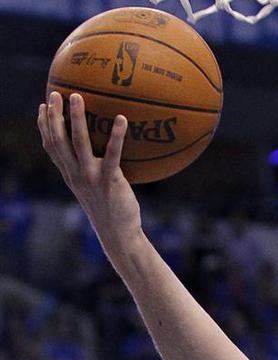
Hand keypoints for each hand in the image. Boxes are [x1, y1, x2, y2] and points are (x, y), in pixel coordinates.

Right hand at [38, 92, 141, 246]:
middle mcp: (75, 174)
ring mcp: (90, 177)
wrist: (118, 234)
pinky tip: (122, 119)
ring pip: (79, 143)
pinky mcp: (109, 181)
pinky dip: (116, 135)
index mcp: (69, 175)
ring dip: (76, 118)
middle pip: (58, 140)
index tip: (43, 106)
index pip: (51, 147)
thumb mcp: (96, 190)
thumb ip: (93, 171)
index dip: (44, 126)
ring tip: (78, 97)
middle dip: (54, 116)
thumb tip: (103, 154)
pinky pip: (113, 154)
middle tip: (55, 93)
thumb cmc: (111, 210)